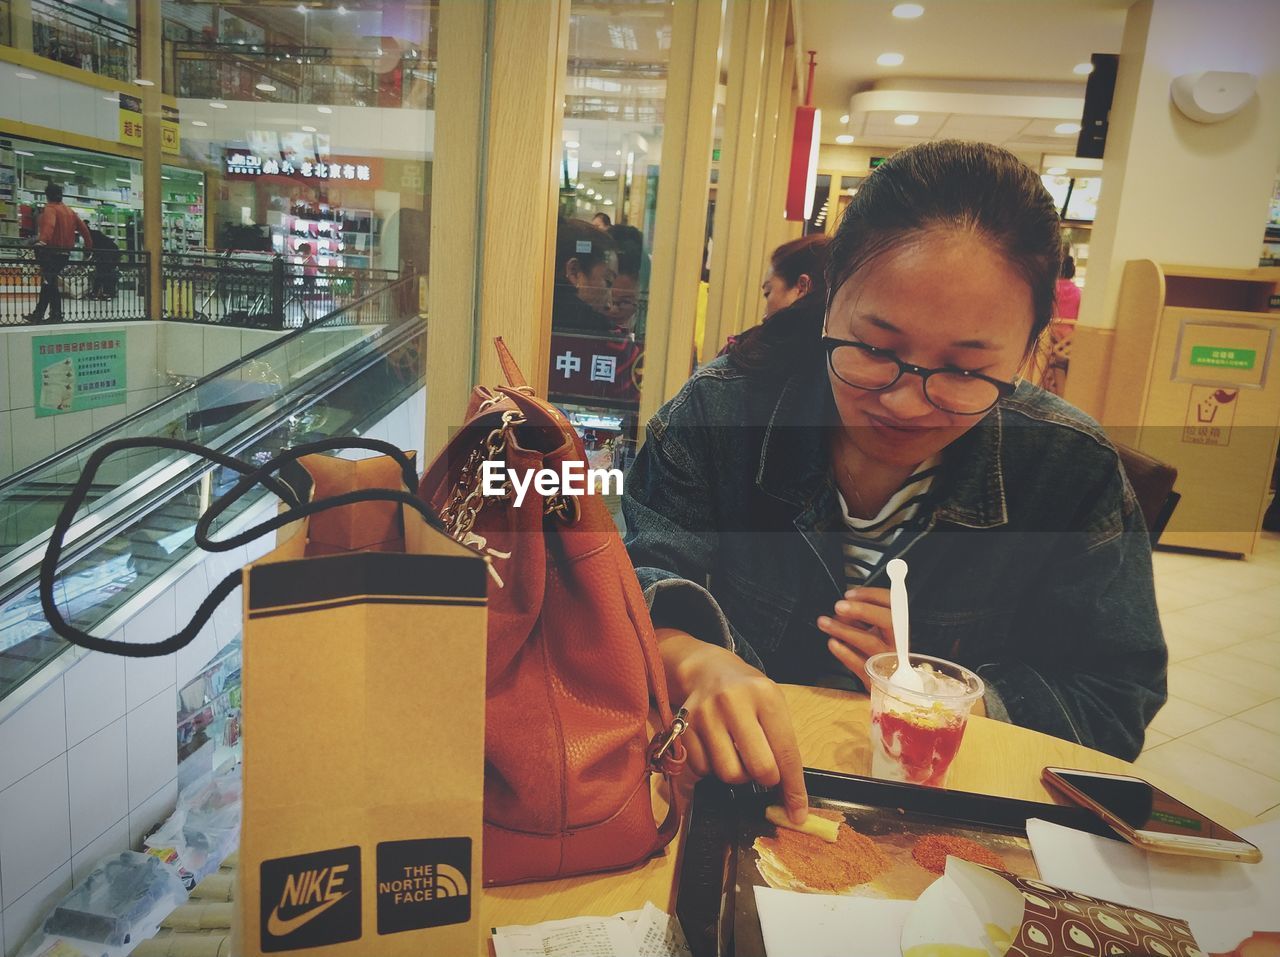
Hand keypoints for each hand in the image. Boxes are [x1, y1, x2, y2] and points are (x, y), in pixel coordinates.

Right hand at [656, 628, 807, 823]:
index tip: (797, 814)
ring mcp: (705, 714)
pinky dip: (713, 769)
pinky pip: (703, 770)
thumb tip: (793, 802)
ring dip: (739, 775)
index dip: (794, 789)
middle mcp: (733, 702)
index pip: (786, 752)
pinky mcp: (683, 726)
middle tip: (765, 772)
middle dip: (766, 779)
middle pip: (758, 768)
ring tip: (740, 757)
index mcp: (765, 695)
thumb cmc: (748, 694)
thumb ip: (784, 747)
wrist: (707, 670)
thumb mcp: (773, 707)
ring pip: (729, 774)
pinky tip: (718, 750)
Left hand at [818, 589, 988, 716]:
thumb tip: (843, 609)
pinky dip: (845, 654)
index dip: (871, 595)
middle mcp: (898, 643)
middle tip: (839, 606)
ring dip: (845, 630)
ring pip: (871, 642)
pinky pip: (861, 666)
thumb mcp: (876, 634)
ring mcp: (890, 662)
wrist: (893, 694)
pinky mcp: (878, 681)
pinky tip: (833, 644)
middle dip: (862, 610)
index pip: (893, 604)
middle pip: (888, 621)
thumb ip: (863, 620)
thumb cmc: (880, 657)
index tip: (850, 594)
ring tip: (825, 623)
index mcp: (899, 627)